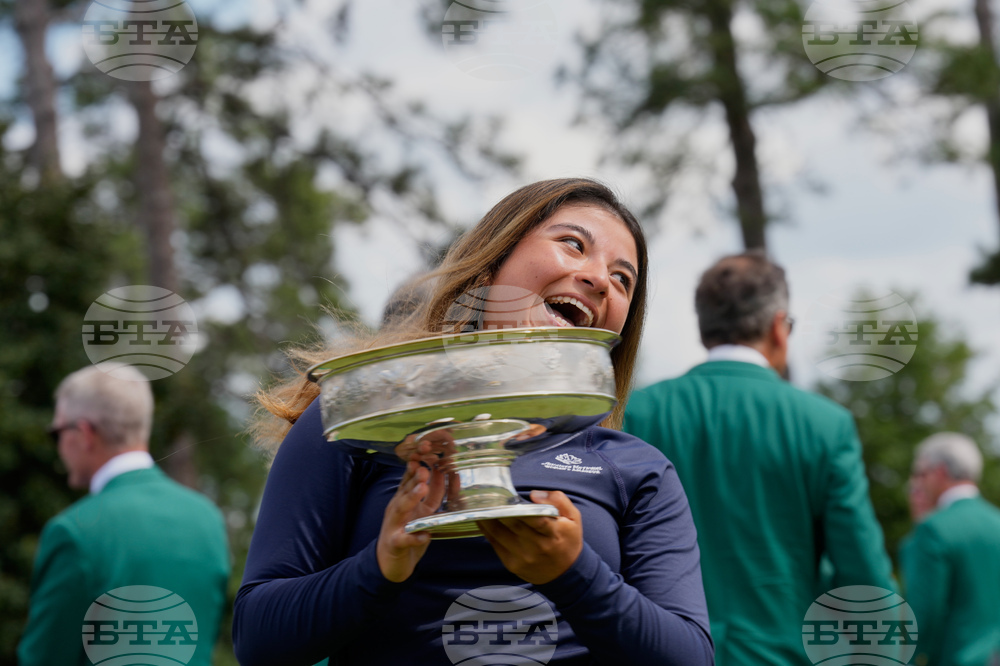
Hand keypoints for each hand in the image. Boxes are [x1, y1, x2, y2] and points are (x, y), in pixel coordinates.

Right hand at [376, 439, 449, 581]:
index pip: (410, 478)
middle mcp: (397, 508)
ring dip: (411, 498)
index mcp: (404, 498)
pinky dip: (414, 537)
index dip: (417, 464)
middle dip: (415, 477)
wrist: (389, 562)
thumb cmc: (407, 532)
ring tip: (421, 489)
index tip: (426, 450)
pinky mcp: (395, 542)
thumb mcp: (423, 510)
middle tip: (425, 466)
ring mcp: (394, 524)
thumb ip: (433, 493)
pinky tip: (425, 536)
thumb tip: (447, 472)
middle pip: (405, 489)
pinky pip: (404, 539)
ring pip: (401, 508)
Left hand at [478, 490, 582, 584]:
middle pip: (514, 525)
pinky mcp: (513, 565)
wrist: (566, 573)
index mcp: (554, 533)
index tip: (506, 496)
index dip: (520, 508)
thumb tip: (534, 495)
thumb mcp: (573, 518)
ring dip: (487, 520)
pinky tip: (482, 520)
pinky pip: (496, 545)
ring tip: (479, 506)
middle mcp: (537, 547)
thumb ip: (559, 500)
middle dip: (499, 510)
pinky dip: (487, 532)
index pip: (536, 519)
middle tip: (486, 496)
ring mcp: (523, 557)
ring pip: (500, 535)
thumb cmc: (567, 540)